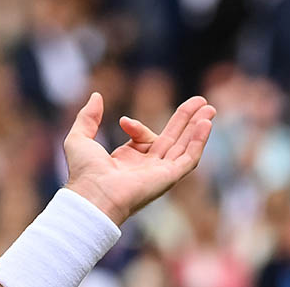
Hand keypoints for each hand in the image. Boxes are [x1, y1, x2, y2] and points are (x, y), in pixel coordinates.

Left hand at [63, 93, 214, 225]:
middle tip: (202, 102)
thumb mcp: (79, 137)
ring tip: (209, 108)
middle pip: (173, 139)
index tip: (124, 123)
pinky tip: (206, 124)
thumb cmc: (84, 172)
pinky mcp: (169, 177)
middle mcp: (147, 167)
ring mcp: (160, 172)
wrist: (94, 193)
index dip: (137, 127)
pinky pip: (189, 158)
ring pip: (184, 146)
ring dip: (197, 127)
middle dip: (187, 120)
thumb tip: (97, 96)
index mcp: (128, 160)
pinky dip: (198, 142)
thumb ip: (88, 116)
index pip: (144, 138)